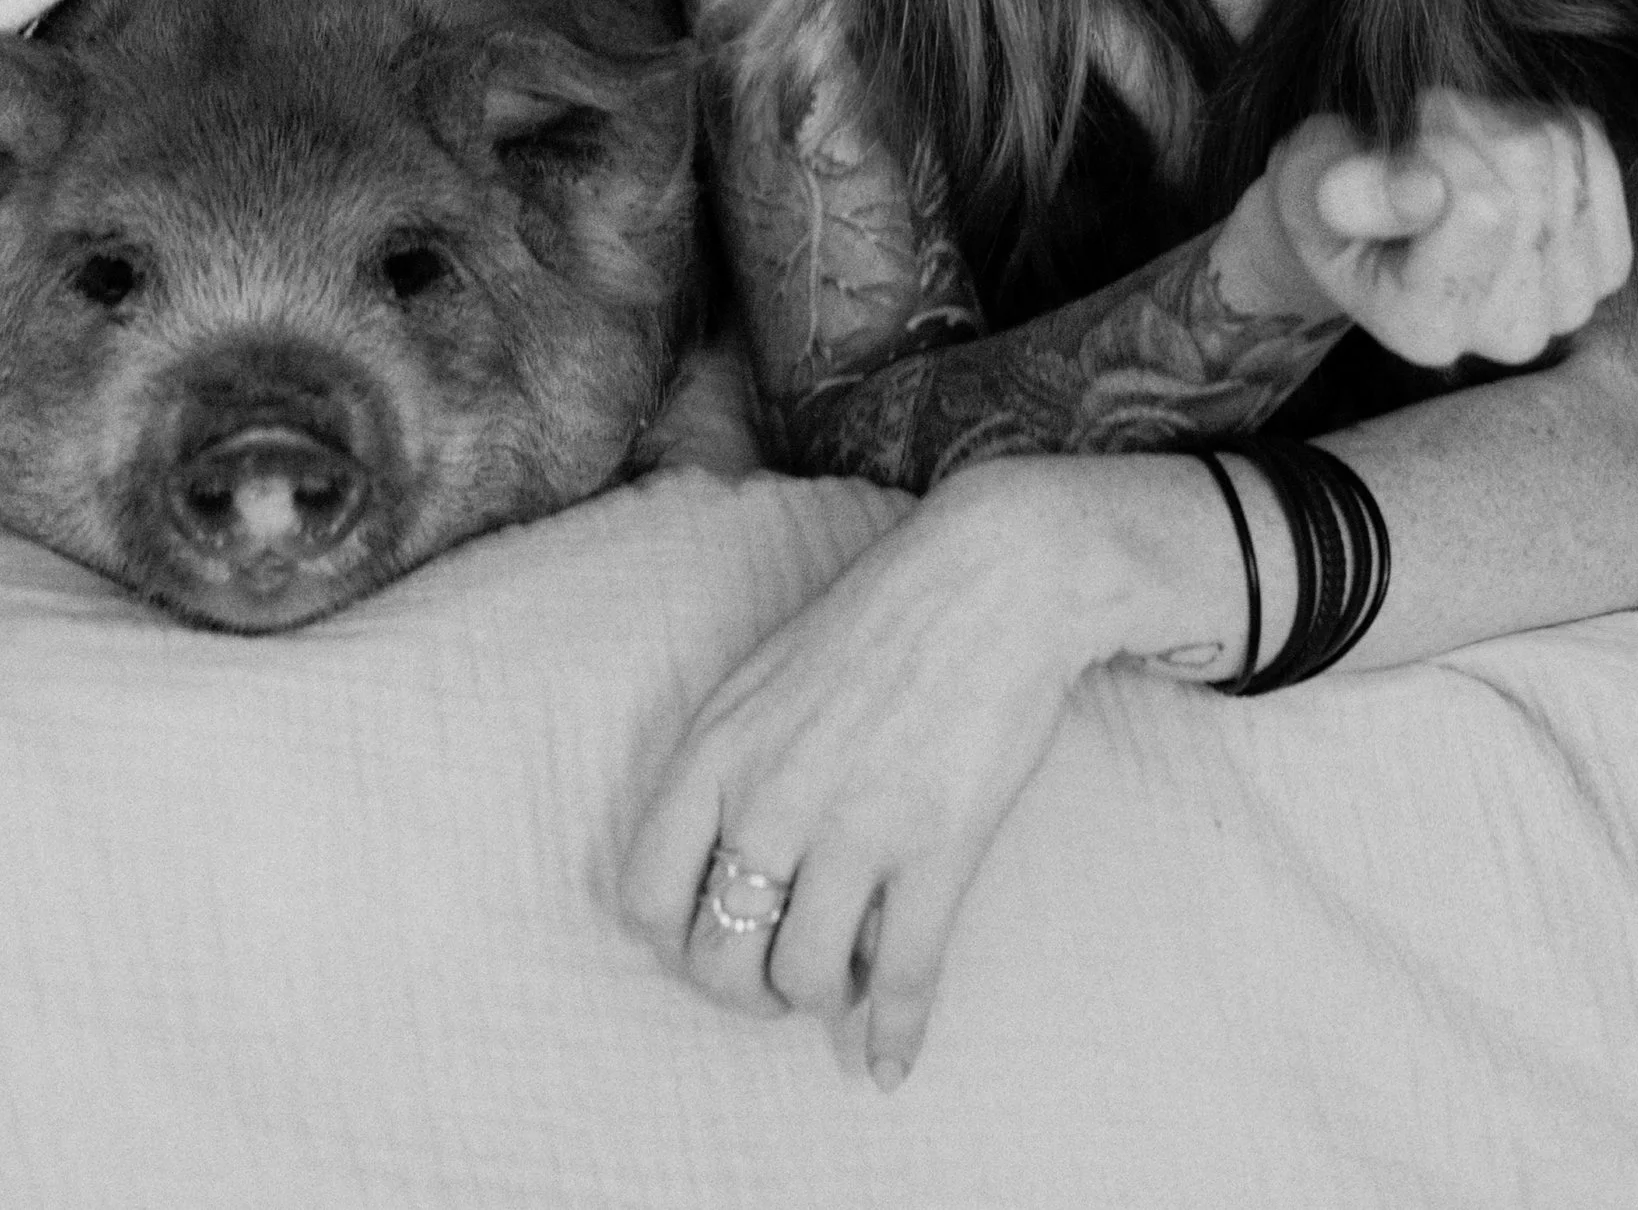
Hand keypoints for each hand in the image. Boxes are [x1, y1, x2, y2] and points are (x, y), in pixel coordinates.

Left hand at [618, 464, 1089, 1087]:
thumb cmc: (880, 621)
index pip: (645, 896)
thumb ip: (733, 768)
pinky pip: (899, 978)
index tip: (718, 939)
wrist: (992, 575)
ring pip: (802, 979)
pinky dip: (894, 1036)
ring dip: (821, 995)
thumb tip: (724, 870)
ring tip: (848, 966)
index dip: (676, 941)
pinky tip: (891, 1063)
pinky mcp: (937, 847)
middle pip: (716, 958)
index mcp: (717, 747)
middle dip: (747, 987)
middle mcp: (770, 793)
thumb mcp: (767, 678)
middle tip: (785, 970)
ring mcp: (854, 823)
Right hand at [1247, 91, 1631, 368]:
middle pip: (1529, 168)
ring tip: (1456, 149)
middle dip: (1471, 124)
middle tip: (1424, 142)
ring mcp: (1569, 300)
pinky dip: (1545, 123)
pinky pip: (1591, 145)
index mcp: (1426, 328)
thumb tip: (1426, 192)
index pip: (1481, 206)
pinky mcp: (1609, 262)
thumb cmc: (1329, 198)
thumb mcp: (1306, 184)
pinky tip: (1501, 152)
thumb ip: (1346, 190)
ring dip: (1504, 119)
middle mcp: (1510, 334)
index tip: (1400, 150)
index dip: (1438, 146)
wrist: (1372, 222)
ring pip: (1562, 150)